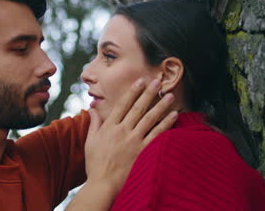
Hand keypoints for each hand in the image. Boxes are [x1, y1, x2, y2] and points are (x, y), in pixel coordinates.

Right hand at [84, 78, 177, 195]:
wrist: (103, 184)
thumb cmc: (95, 163)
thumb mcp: (90, 141)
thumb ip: (93, 123)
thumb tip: (92, 108)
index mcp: (109, 127)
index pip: (122, 105)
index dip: (132, 92)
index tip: (140, 81)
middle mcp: (123, 131)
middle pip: (138, 108)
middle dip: (149, 93)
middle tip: (158, 81)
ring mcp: (134, 141)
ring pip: (150, 119)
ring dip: (160, 105)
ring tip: (169, 95)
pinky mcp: (143, 152)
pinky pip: (157, 135)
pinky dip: (166, 124)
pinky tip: (174, 116)